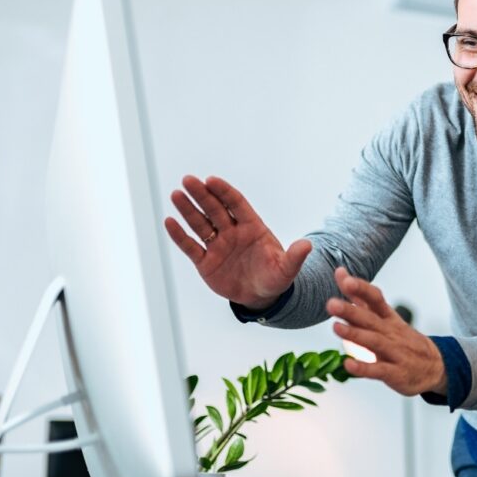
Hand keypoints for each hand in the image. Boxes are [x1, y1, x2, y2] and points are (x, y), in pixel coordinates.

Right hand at [164, 175, 311, 310]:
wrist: (261, 297)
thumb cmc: (275, 277)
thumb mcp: (286, 270)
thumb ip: (294, 257)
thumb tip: (307, 245)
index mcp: (252, 228)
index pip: (236, 204)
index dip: (224, 192)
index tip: (211, 180)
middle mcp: (232, 232)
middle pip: (215, 209)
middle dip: (202, 195)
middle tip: (188, 180)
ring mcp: (218, 246)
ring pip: (200, 224)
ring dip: (188, 210)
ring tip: (175, 194)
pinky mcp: (206, 262)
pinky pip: (191, 246)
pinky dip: (180, 235)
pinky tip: (169, 221)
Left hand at [326, 267, 446, 396]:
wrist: (434, 366)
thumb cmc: (402, 339)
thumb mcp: (384, 317)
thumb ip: (360, 298)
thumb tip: (340, 273)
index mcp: (388, 317)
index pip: (375, 298)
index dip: (361, 288)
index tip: (344, 279)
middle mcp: (391, 332)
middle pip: (371, 319)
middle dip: (351, 311)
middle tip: (331, 304)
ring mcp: (395, 352)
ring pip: (374, 342)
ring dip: (355, 335)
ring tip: (336, 327)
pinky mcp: (395, 373)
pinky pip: (378, 370)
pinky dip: (363, 368)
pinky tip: (348, 365)